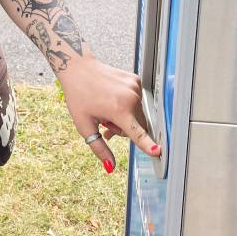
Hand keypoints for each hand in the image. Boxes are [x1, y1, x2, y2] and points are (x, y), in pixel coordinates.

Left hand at [57, 56, 157, 173]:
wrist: (78, 68)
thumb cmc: (79, 96)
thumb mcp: (84, 125)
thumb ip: (99, 148)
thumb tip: (109, 167)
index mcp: (118, 110)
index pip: (136, 133)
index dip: (147, 144)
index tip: (158, 151)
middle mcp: (131, 98)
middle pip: (138, 126)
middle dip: (124, 129)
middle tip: (106, 124)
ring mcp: (135, 87)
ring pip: (138, 114)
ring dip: (126, 117)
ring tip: (107, 111)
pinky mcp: (136, 80)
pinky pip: (137, 101)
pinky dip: (128, 104)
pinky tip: (113, 99)